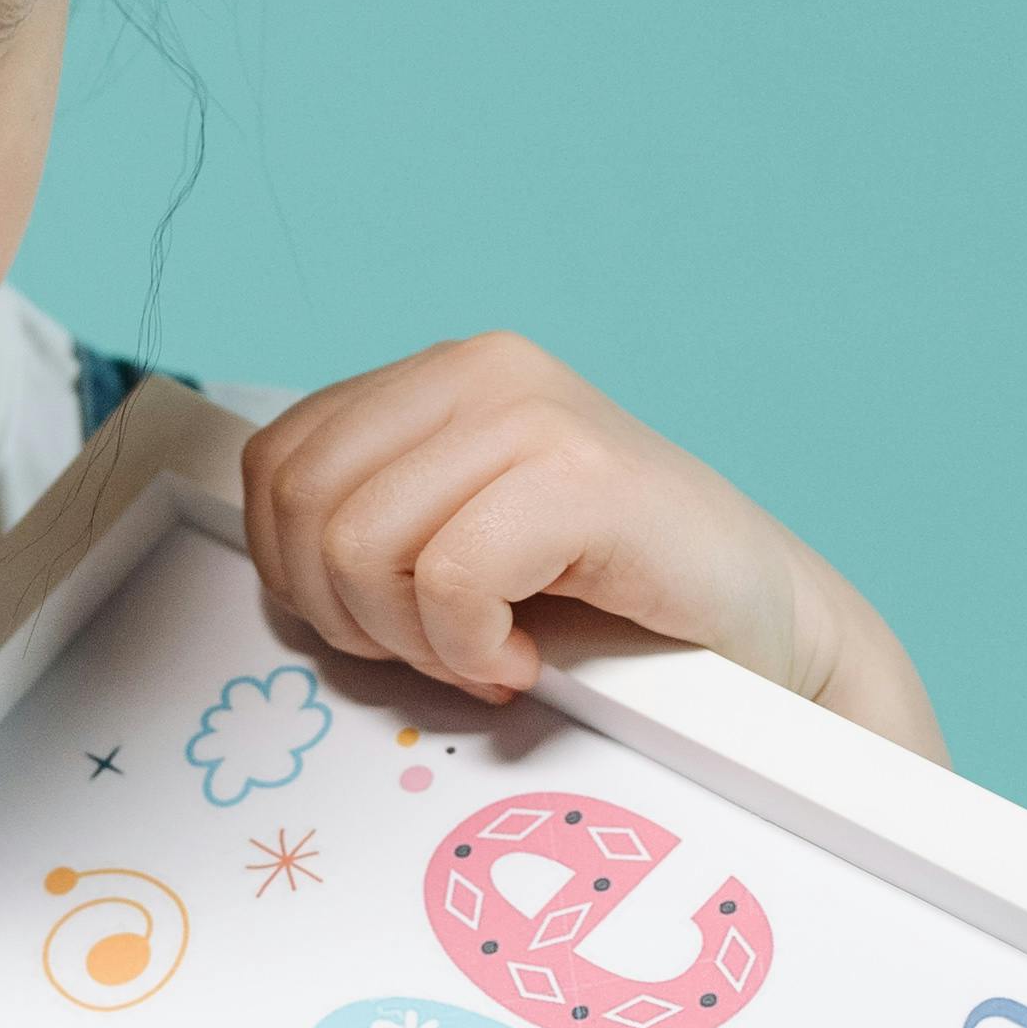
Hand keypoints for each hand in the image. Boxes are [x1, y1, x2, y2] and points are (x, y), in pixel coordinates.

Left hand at [239, 334, 946, 762]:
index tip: (384, 624)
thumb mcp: (456, 538)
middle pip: (302, 507)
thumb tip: (264, 560)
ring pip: (358, 547)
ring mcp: (533, 413)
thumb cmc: (608, 602)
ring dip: (411, 641)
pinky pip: (448, 582)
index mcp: (435, 377)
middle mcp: (479, 371)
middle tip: (434, 651)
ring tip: (484, 653)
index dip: (295, 574)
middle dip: (347, 616)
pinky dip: (472, 651)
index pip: (274, 465)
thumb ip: (368, 520)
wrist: (762, 631)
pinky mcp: (582, 476)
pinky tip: (525, 657)